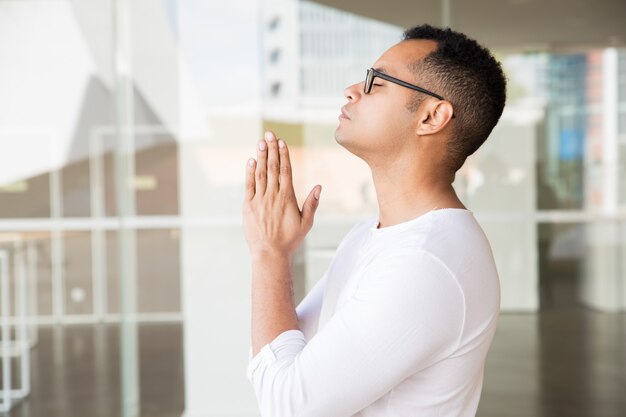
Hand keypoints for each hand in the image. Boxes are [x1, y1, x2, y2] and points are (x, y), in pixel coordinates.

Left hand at [243, 131, 320, 258]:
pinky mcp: (249, 206)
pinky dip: (250, 172)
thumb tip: (318, 186)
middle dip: (271, 149)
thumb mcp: (306, 223)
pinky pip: (249, 186)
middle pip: (272, 167)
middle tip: (269, 134)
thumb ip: (312, 204)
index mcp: (287, 198)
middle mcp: (273, 196)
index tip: (281, 142)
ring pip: (260, 173)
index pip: (285, 171)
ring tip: (261, 142)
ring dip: (261, 156)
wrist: (269, 253)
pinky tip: (251, 161)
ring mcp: (259, 200)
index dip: (283, 155)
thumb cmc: (290, 239)